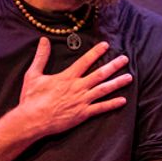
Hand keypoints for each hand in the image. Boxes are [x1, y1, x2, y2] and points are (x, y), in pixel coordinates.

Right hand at [17, 38, 131, 137]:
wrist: (32, 120)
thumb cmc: (31, 98)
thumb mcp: (34, 74)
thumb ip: (41, 57)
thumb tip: (43, 40)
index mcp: (67, 77)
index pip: (85, 61)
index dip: (96, 52)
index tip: (106, 45)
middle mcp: (77, 87)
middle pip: (99, 74)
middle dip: (113, 65)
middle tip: (125, 59)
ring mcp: (82, 101)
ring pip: (103, 90)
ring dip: (117, 83)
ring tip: (129, 77)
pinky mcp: (82, 114)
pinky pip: (101, 108)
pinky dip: (112, 104)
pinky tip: (123, 100)